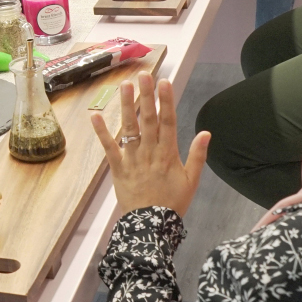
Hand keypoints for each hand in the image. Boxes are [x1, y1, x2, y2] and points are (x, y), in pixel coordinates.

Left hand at [91, 72, 209, 216]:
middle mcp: (150, 152)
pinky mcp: (117, 168)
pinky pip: (109, 148)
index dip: (167, 101)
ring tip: (125, 86)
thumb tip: (206, 132)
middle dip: (146, 96)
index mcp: (168, 154)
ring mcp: (132, 159)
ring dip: (126, 106)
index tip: (165, 82)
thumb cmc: (172, 203)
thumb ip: (198, 156)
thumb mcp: (191, 181)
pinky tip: (95, 116)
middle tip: (144, 75)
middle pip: (148, 119)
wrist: (150, 227)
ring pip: (129, 129)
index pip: (168, 121)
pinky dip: (101, 133)